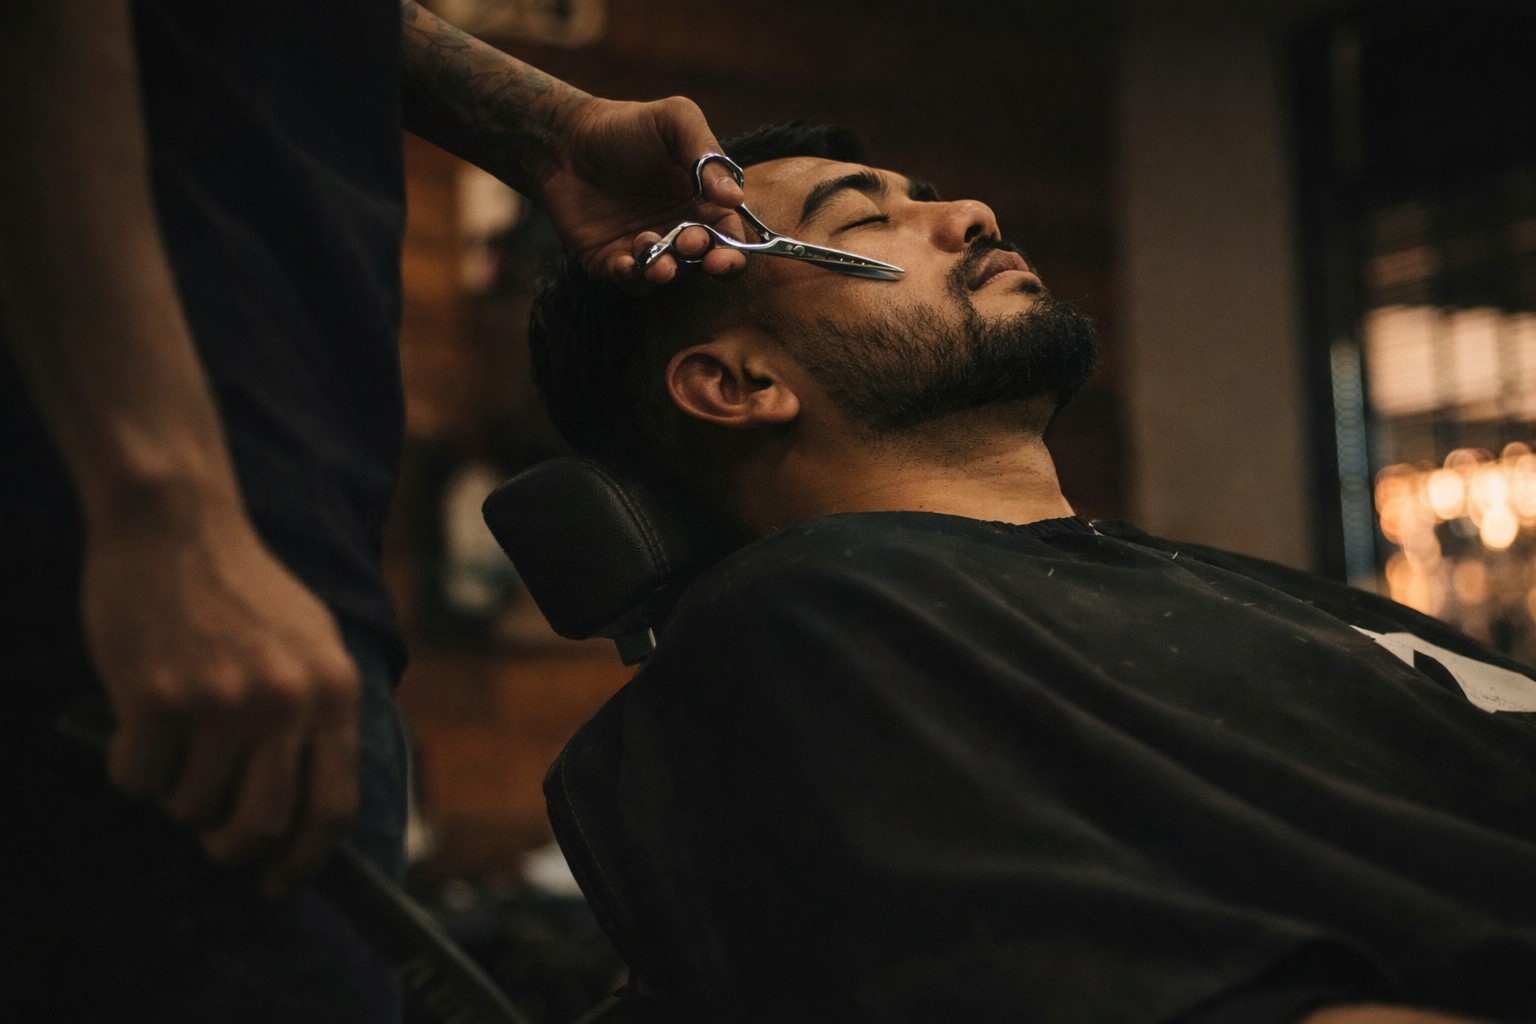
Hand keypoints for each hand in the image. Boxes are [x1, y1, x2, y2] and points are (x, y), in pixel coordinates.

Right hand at [83, 508, 360, 893]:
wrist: (176, 525)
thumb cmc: (241, 588)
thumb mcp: (314, 642)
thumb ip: (321, 715)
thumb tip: (312, 809)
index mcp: (334, 691)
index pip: (333, 807)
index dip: (306, 859)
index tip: (282, 880)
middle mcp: (286, 703)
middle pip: (260, 827)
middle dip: (231, 847)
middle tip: (211, 835)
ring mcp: (222, 702)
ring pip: (191, 808)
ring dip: (176, 795)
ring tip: (174, 747)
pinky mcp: (155, 699)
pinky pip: (137, 779)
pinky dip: (131, 767)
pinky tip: (136, 725)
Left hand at [534, 94, 748, 292]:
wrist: (565, 140)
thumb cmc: (625, 126)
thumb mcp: (674, 120)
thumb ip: (707, 155)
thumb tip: (734, 198)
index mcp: (703, 203)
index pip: (731, 238)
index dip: (732, 253)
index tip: (720, 255)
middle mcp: (680, 229)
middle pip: (705, 263)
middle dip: (701, 261)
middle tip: (685, 244)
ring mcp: (647, 247)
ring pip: (668, 275)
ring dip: (664, 270)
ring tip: (648, 250)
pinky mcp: (613, 260)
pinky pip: (630, 281)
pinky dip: (631, 277)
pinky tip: (624, 261)